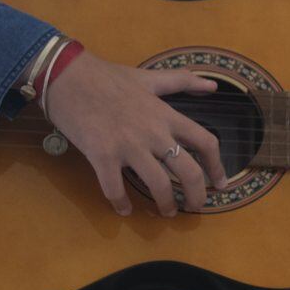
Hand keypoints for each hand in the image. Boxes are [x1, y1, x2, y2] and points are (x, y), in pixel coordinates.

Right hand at [40, 51, 229, 216]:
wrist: (68, 77)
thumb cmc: (108, 77)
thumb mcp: (150, 77)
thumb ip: (183, 82)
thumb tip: (212, 86)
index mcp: (166, 115)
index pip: (205, 142)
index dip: (217, 166)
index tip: (221, 183)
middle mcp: (153, 133)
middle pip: (188, 171)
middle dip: (197, 195)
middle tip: (197, 208)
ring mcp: (128, 146)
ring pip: (157, 184)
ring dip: (166, 204)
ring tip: (167, 212)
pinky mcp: (102, 155)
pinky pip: (115, 188)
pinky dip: (121, 204)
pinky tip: (124, 210)